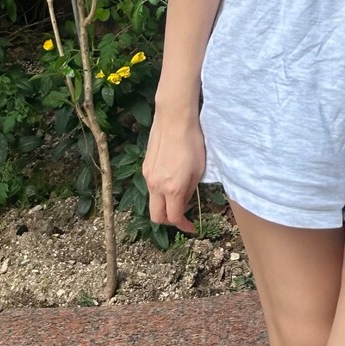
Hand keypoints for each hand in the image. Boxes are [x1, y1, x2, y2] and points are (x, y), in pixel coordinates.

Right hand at [141, 109, 205, 234]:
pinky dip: (159, 191)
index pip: (174, 218)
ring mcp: (148, 176)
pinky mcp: (145, 166)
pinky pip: (151, 187)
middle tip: (181, 217)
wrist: (174, 118)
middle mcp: (156, 185)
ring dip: (163, 205)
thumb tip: (184, 201)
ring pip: (152, 201)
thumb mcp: (199, 169)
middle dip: (169, 221)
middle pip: (156, 216)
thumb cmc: (192, 142)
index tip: (191, 227)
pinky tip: (170, 179)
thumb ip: (190, 190)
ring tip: (178, 195)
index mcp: (172, 188)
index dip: (183, 226)